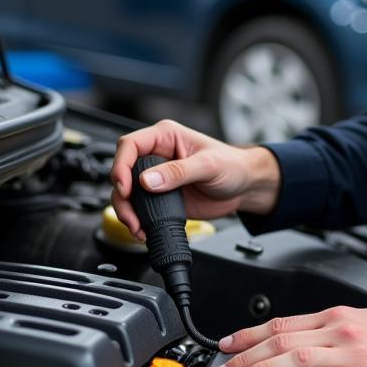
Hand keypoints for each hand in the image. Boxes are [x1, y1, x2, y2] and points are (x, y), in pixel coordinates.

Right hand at [110, 119, 280, 238]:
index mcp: (166, 137)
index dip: (121, 165)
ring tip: (137, 227)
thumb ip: (179, 172)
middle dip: (121, 195)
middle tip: (130, 214)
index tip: (125, 186)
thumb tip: (148, 180)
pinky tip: (143, 229)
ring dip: (126, 211)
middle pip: (122, 171)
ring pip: (127, 192)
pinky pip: (139, 207)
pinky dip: (137, 219)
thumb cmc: (233, 166)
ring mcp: (157, 177)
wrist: (245, 188)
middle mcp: (157, 155)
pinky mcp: (160, 197)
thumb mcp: (209, 165)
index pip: (130, 145)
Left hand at [212, 305, 366, 366]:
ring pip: (298, 358)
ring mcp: (353, 354)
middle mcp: (340, 331)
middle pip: (281, 339)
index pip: (281, 322)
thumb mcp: (364, 323)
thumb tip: (300, 342)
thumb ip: (332, 331)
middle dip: (245, 356)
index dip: (248, 334)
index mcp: (336, 317)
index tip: (225, 346)